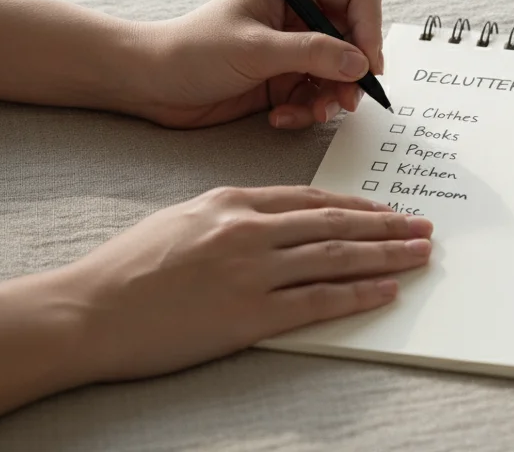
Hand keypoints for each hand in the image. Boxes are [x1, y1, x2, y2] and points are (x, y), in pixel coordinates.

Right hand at [56, 186, 431, 382]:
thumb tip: (274, 221)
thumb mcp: (182, 218)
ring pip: (336, 257)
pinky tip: (386, 291)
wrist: (89, 309)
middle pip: (335, 224)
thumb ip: (232, 215)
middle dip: (386, 226)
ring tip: (420, 253)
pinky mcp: (249, 314)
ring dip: (386, 255)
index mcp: (232, 202)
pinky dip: (357, 294)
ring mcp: (251, 272)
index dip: (357, 206)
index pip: (311, 199)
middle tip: (423, 226)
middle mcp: (249, 230)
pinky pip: (318, 302)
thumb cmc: (128, 267)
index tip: (387, 210)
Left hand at [129, 0, 384, 128]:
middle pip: (356, 40)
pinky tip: (281, 117)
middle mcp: (301, 18)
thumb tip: (360, 64)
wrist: (152, 84)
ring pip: (342, 74)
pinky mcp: (287, 82)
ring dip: (332, 98)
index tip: (367, 64)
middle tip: (345, 100)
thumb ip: (311, 53)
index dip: (369, 28)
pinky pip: (318, 98)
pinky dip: (307, 112)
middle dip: (353, 73)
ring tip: (311, 114)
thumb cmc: (192, 50)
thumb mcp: (255, 49)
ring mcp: (296, 51)